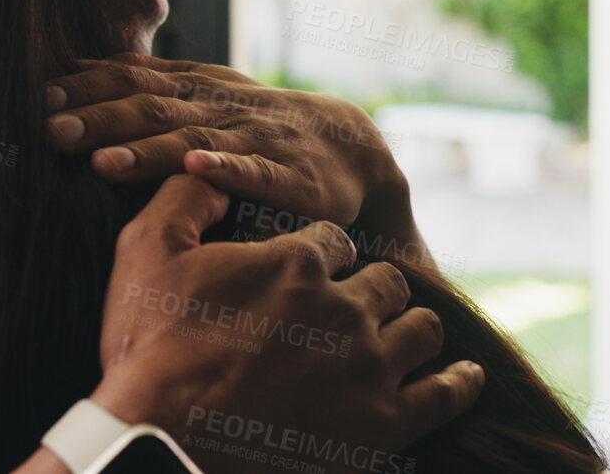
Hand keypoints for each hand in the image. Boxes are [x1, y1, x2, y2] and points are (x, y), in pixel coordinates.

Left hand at [45, 53, 429, 265]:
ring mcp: (251, 139)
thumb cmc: (259, 125)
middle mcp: (217, 107)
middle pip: (150, 108)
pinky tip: (197, 170)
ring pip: (191, 140)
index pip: (132, 78)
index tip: (41, 96)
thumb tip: (74, 71)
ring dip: (145, 151)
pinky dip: (224, 169)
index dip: (87, 86)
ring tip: (102, 163)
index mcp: (193, 87)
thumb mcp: (204, 95)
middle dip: (99, 118)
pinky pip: (253, 171)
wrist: (350, 147)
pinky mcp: (287, 175)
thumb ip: (148, 85)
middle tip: (51, 130)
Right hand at [88, 176, 482, 473]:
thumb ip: (186, 198)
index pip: (334, 242)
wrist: (161, 439)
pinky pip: (447, 394)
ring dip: (408, 330)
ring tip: (395, 341)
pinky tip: (463, 376)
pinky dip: (459, 382)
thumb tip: (209, 169)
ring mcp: (371, 367)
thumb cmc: (148, 347)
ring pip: (422, 331)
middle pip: (386, 283)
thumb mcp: (145, 250)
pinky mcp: (386, 425)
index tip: (306, 274)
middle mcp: (346, 307)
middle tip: (346, 312)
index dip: (320, 256)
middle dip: (369, 290)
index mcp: (296, 261)